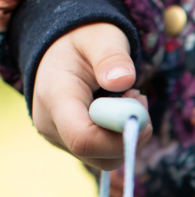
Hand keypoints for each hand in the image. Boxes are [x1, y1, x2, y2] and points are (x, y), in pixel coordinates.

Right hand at [32, 22, 151, 169]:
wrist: (63, 49)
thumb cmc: (83, 40)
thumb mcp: (100, 37)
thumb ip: (111, 56)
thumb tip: (123, 80)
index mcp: (54, 98)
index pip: (84, 139)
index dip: (120, 137)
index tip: (141, 112)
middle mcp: (52, 126)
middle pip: (101, 155)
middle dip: (131, 133)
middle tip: (138, 96)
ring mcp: (62, 140)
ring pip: (108, 159)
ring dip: (130, 134)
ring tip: (129, 98)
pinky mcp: (75, 146)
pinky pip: (107, 154)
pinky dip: (123, 136)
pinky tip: (122, 110)